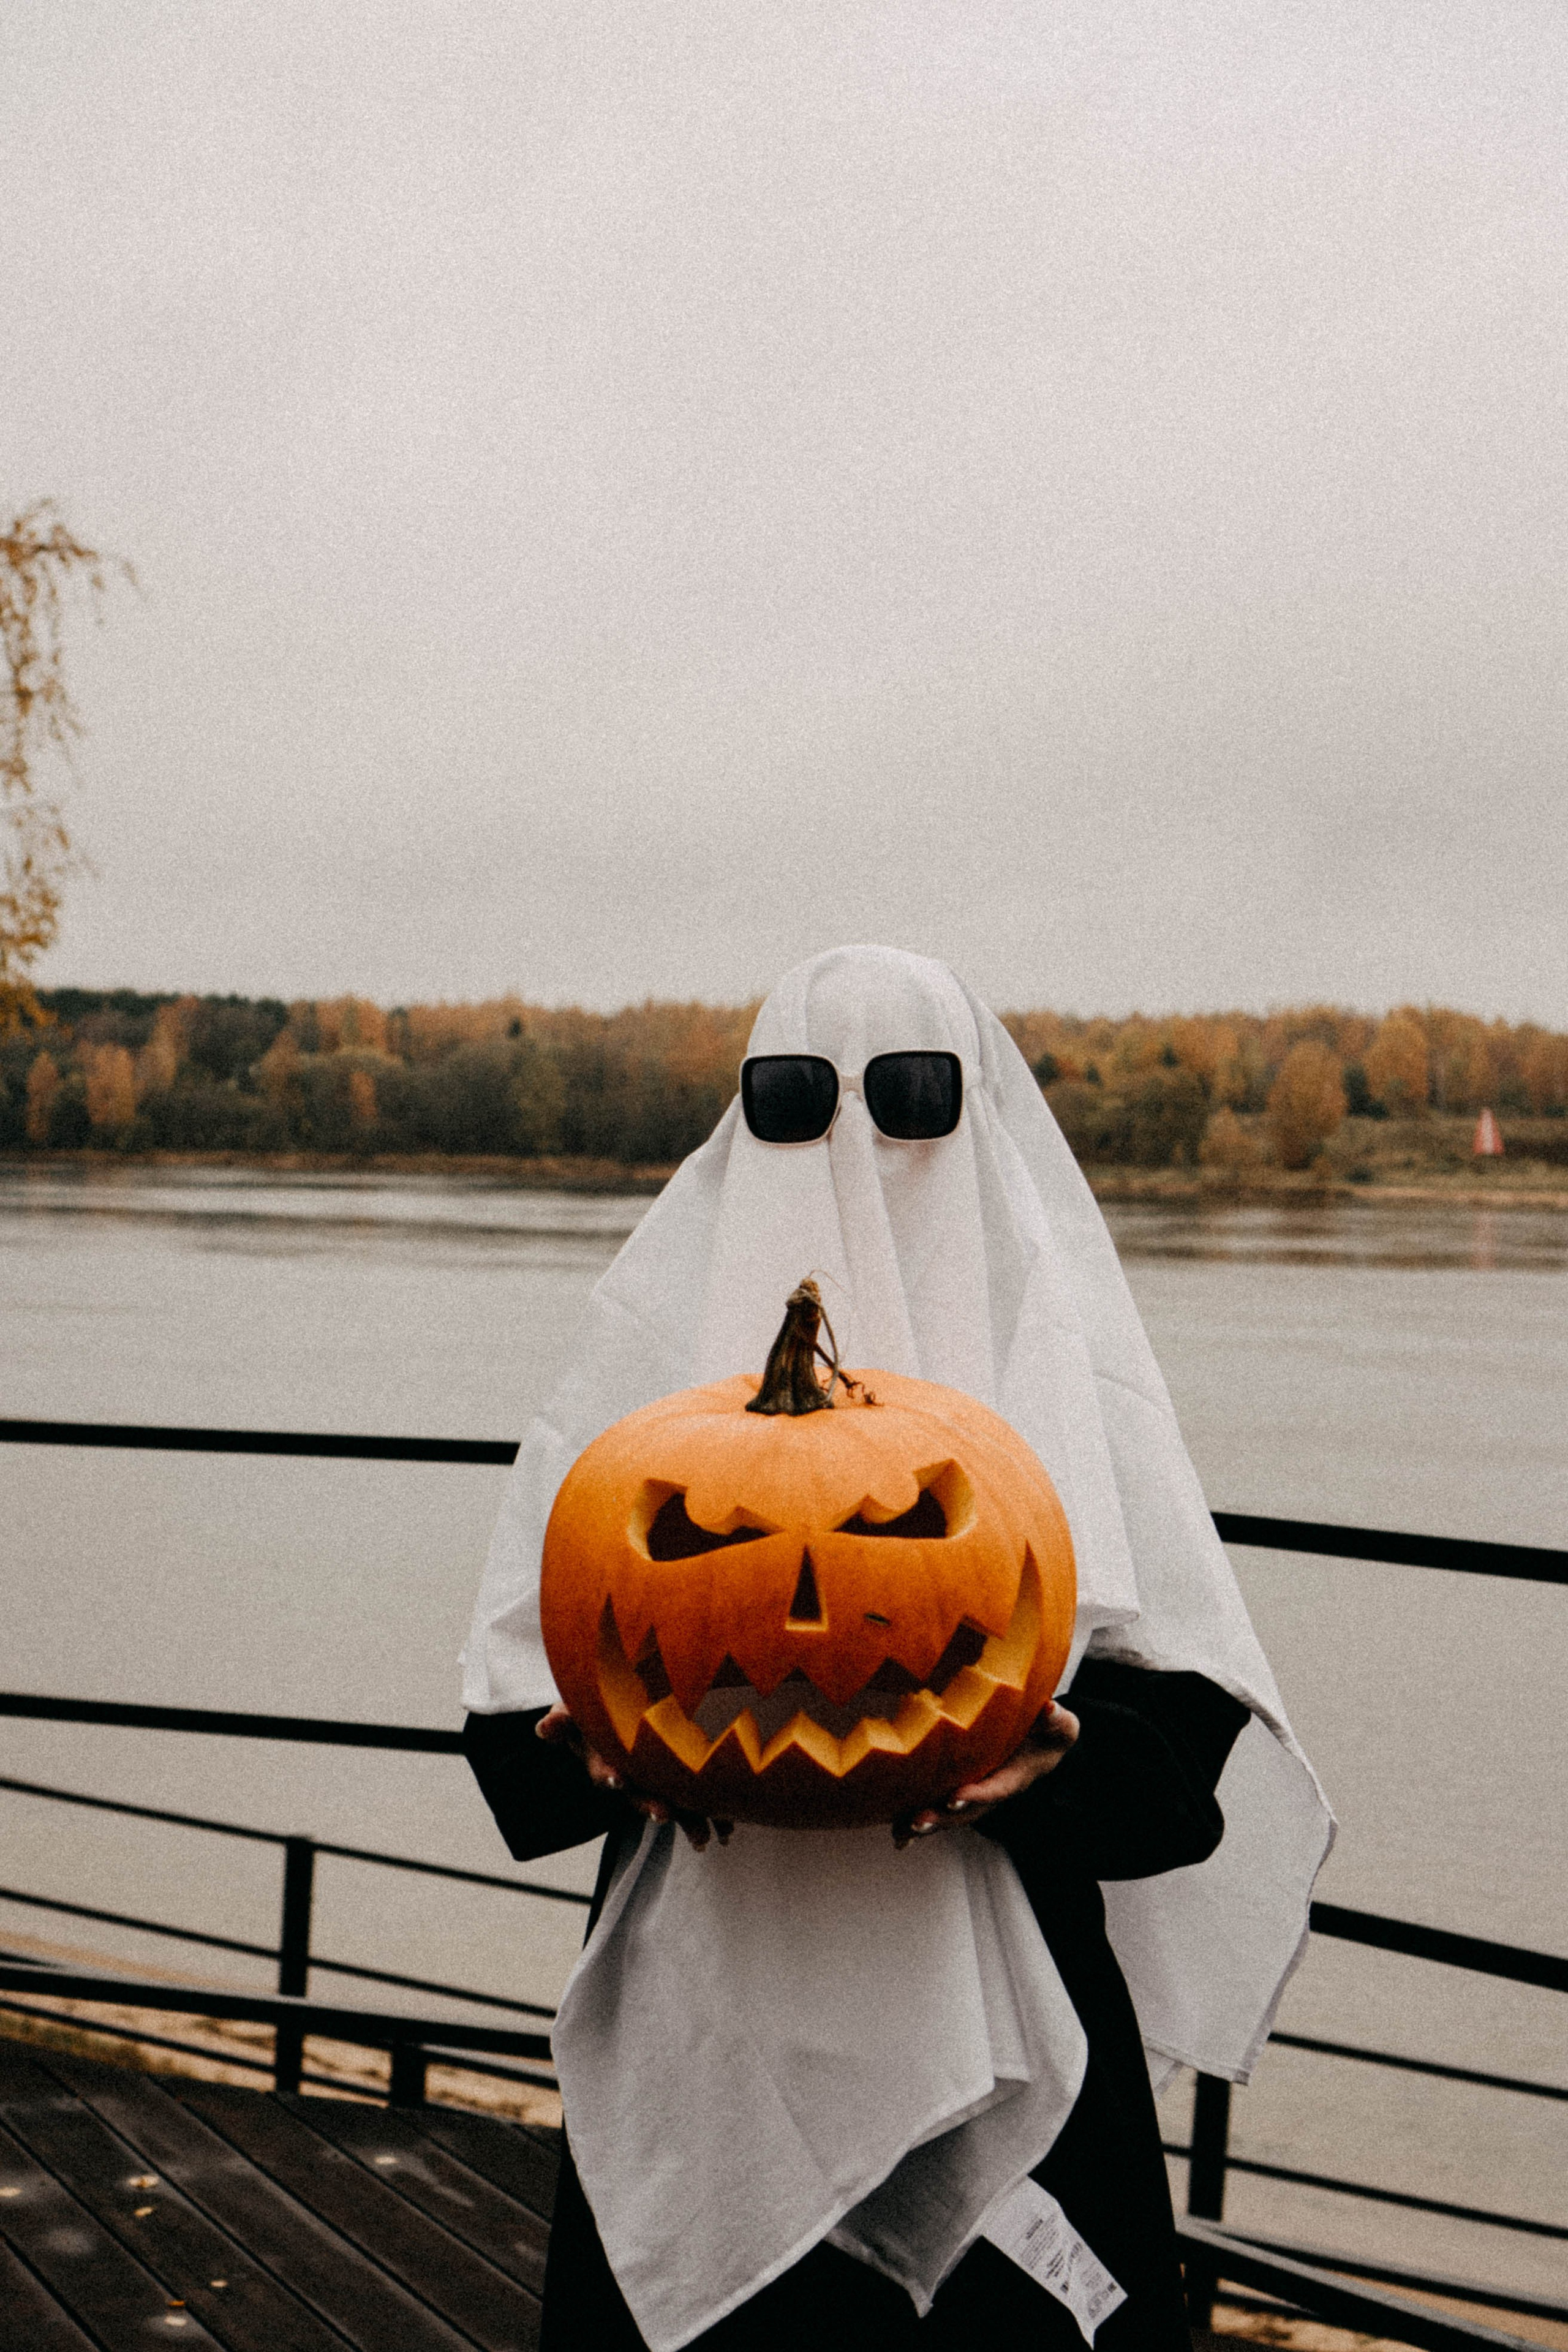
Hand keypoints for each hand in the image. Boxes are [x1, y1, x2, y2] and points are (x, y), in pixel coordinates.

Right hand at [536, 1706, 732, 1850]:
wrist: (624, 1711)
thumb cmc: (599, 1708)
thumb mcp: (578, 1708)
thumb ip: (564, 1718)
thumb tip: (542, 1729)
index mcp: (605, 1758)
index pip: (602, 1768)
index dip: (607, 1773)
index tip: (616, 1778)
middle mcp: (630, 1776)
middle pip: (638, 1795)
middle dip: (649, 1804)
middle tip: (663, 1814)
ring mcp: (655, 1783)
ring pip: (671, 1805)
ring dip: (686, 1821)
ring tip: (703, 1839)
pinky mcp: (680, 1786)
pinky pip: (696, 1803)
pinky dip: (713, 1818)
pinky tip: (728, 1833)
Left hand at [891, 1702, 1079, 1849]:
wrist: (1041, 1744)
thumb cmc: (1049, 1733)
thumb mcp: (1061, 1726)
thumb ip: (1056, 1720)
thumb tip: (1048, 1708)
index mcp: (1015, 1778)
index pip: (995, 1789)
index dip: (977, 1795)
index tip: (956, 1797)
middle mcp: (992, 1793)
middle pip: (967, 1812)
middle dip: (943, 1818)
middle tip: (918, 1821)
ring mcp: (975, 1795)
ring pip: (950, 1816)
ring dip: (927, 1825)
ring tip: (901, 1832)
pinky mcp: (960, 1791)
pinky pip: (940, 1810)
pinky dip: (918, 1825)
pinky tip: (897, 1838)